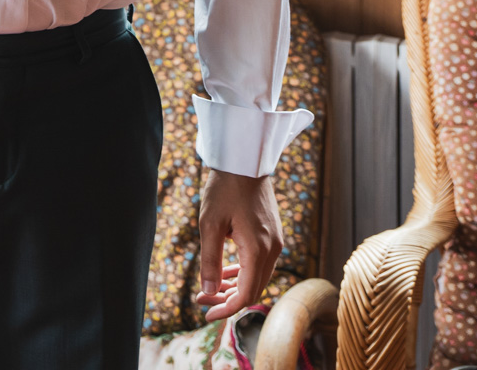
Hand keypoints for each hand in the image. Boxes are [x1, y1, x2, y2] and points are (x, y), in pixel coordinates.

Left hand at [196, 170, 282, 320]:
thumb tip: (209, 293)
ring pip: (257, 277)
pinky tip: (225, 273)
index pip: (246, 294)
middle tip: (202, 300)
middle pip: (253, 289)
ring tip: (210, 290)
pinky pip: (259, 264)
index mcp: (257, 250)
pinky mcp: (272, 235)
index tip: (205, 314)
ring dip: (235, 287)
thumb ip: (210, 262)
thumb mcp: (209, 225)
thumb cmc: (223, 190)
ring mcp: (275, 243)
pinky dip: (242, 272)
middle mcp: (272, 250)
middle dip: (227, 299)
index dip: (226, 309)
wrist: (244, 162)